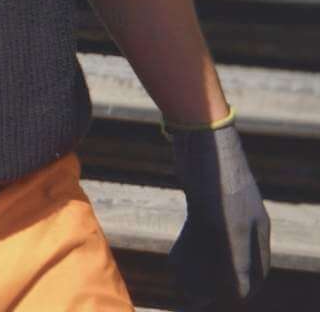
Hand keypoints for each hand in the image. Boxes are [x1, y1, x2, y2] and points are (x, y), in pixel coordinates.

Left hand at [168, 120, 270, 308]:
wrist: (199, 137)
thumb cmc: (217, 179)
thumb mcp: (225, 224)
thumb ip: (235, 260)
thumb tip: (240, 295)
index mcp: (257, 231)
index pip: (256, 275)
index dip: (239, 293)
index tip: (216, 303)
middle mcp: (245, 224)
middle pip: (233, 264)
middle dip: (214, 283)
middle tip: (191, 297)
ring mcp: (224, 212)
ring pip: (214, 250)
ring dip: (199, 268)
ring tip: (181, 283)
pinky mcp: (204, 202)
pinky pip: (199, 235)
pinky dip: (190, 249)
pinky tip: (175, 260)